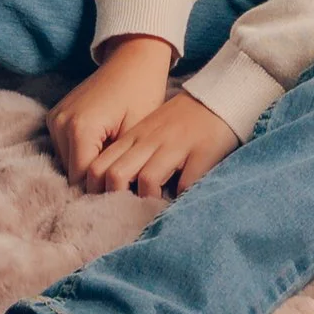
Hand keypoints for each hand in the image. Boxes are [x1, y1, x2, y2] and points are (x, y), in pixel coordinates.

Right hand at [48, 35, 174, 182]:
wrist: (133, 57)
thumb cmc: (142, 92)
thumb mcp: (136, 132)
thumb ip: (120, 166)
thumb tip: (116, 195)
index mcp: (80, 129)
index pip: (84, 180)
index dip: (105, 190)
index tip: (124, 193)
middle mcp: (60, 124)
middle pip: (74, 174)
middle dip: (96, 179)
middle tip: (122, 178)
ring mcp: (55, 118)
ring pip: (68, 163)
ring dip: (88, 166)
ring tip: (114, 159)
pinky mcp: (55, 115)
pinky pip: (66, 148)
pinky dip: (82, 153)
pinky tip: (104, 147)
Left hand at [81, 89, 240, 199]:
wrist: (218, 97)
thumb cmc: (181, 121)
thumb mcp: (148, 132)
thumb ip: (131, 155)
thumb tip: (111, 191)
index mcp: (134, 137)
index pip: (99, 166)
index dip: (95, 191)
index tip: (102, 207)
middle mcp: (150, 141)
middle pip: (116, 176)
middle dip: (117, 201)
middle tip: (126, 216)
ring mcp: (176, 146)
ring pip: (147, 180)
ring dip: (149, 202)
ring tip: (154, 212)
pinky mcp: (202, 153)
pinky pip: (185, 184)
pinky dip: (180, 200)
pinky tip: (181, 204)